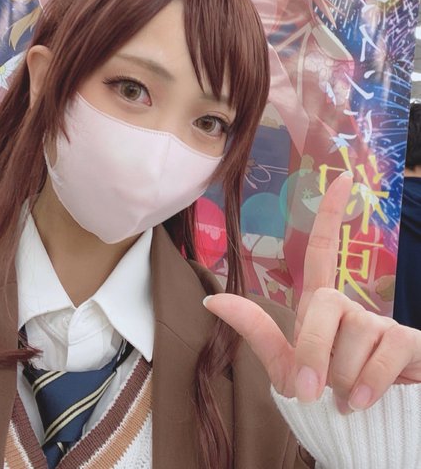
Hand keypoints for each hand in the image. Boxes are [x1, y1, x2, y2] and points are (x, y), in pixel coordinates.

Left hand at [204, 172, 420, 412]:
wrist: (358, 434)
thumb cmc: (320, 395)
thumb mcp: (282, 366)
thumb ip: (254, 330)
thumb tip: (211, 297)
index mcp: (320, 308)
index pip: (324, 253)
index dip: (330, 215)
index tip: (340, 179)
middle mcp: (352, 308)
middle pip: (326, 303)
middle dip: (313, 350)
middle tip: (311, 389)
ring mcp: (382, 324)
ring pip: (356, 331)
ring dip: (343, 376)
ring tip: (346, 395)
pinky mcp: (408, 344)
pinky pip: (386, 349)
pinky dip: (370, 382)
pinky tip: (364, 401)